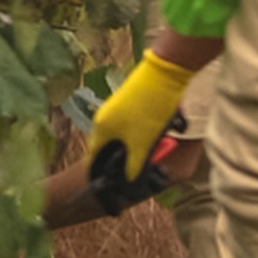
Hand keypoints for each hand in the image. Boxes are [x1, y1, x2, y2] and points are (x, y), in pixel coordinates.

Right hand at [86, 47, 195, 213]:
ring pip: (124, 136)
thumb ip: (134, 164)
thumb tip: (130, 179)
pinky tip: (157, 135)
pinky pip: (133, 126)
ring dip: (136, 146)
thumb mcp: (143, 143)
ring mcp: (116, 109)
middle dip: (124, 158)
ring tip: (152, 149)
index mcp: (101, 129)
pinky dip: (142, 134)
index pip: (94, 156)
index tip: (106, 184)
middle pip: (110, 147)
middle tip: (137, 168)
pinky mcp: (130, 103)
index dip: (99, 171)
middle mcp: (105, 118)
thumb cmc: (149, 109)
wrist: (164, 74)